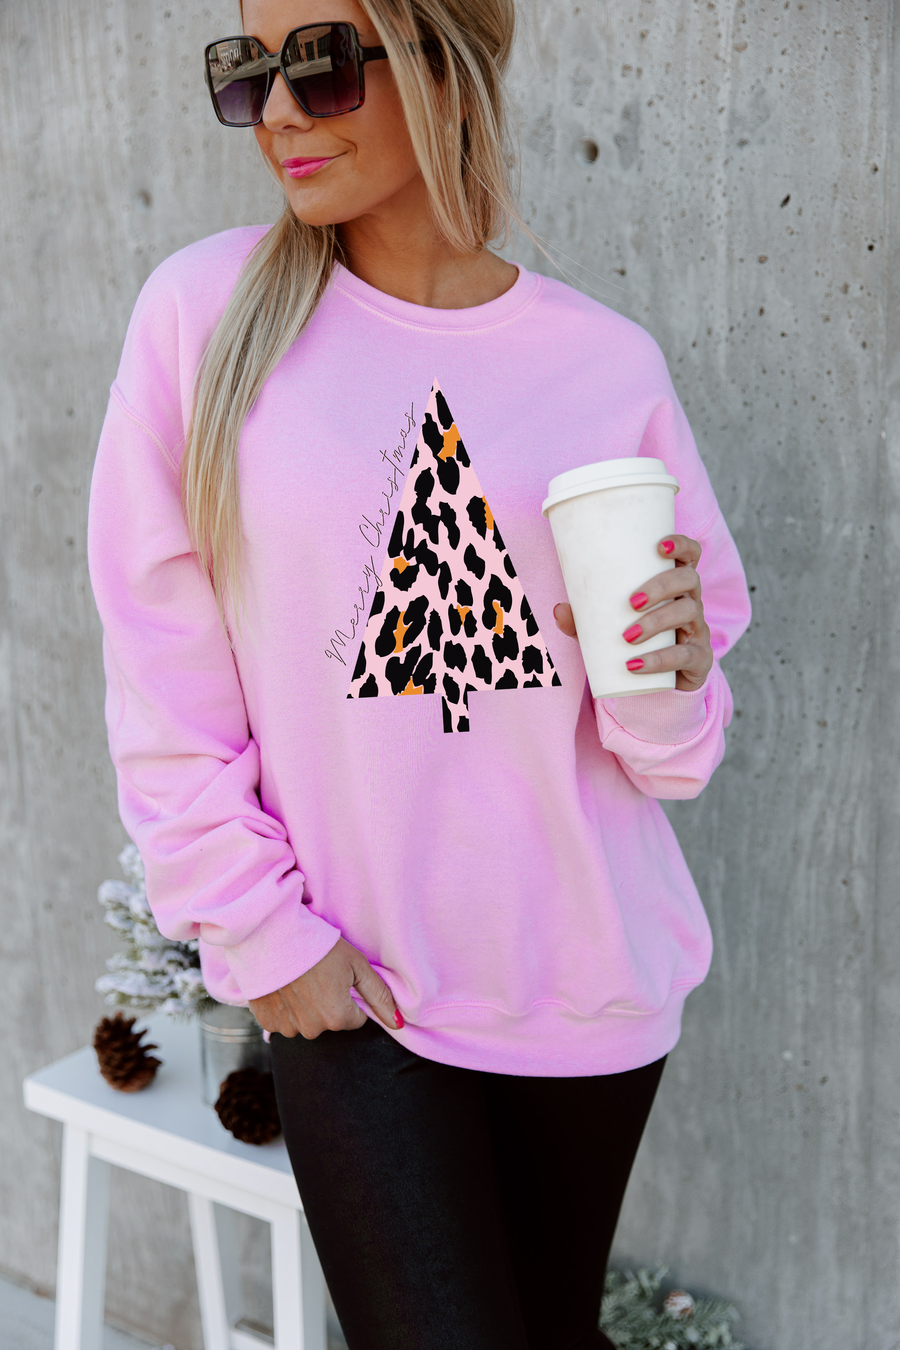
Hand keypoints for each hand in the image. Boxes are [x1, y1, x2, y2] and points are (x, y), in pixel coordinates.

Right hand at [248, 937, 402, 1038]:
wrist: (274, 934)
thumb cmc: (319, 946)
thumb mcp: (357, 965)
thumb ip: (380, 997)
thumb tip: (399, 1024)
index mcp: (337, 1017)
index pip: (356, 1018)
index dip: (350, 997)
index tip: (339, 978)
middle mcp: (313, 1029)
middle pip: (331, 1022)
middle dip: (329, 1003)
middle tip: (319, 976)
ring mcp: (288, 1028)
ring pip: (307, 1022)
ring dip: (306, 1007)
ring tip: (300, 980)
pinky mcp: (268, 1022)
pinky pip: (284, 1021)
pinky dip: (285, 1007)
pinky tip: (284, 987)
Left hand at [554, 534, 712, 692]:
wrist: (657, 686)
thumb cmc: (634, 645)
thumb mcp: (605, 632)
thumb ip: (582, 622)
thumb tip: (558, 609)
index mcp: (674, 587)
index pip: (690, 556)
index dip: (682, 545)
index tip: (660, 546)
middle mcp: (690, 602)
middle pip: (689, 579)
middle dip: (661, 585)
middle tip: (631, 602)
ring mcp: (698, 630)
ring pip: (688, 612)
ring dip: (657, 620)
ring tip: (628, 635)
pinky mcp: (699, 659)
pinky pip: (686, 655)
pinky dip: (659, 660)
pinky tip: (636, 666)